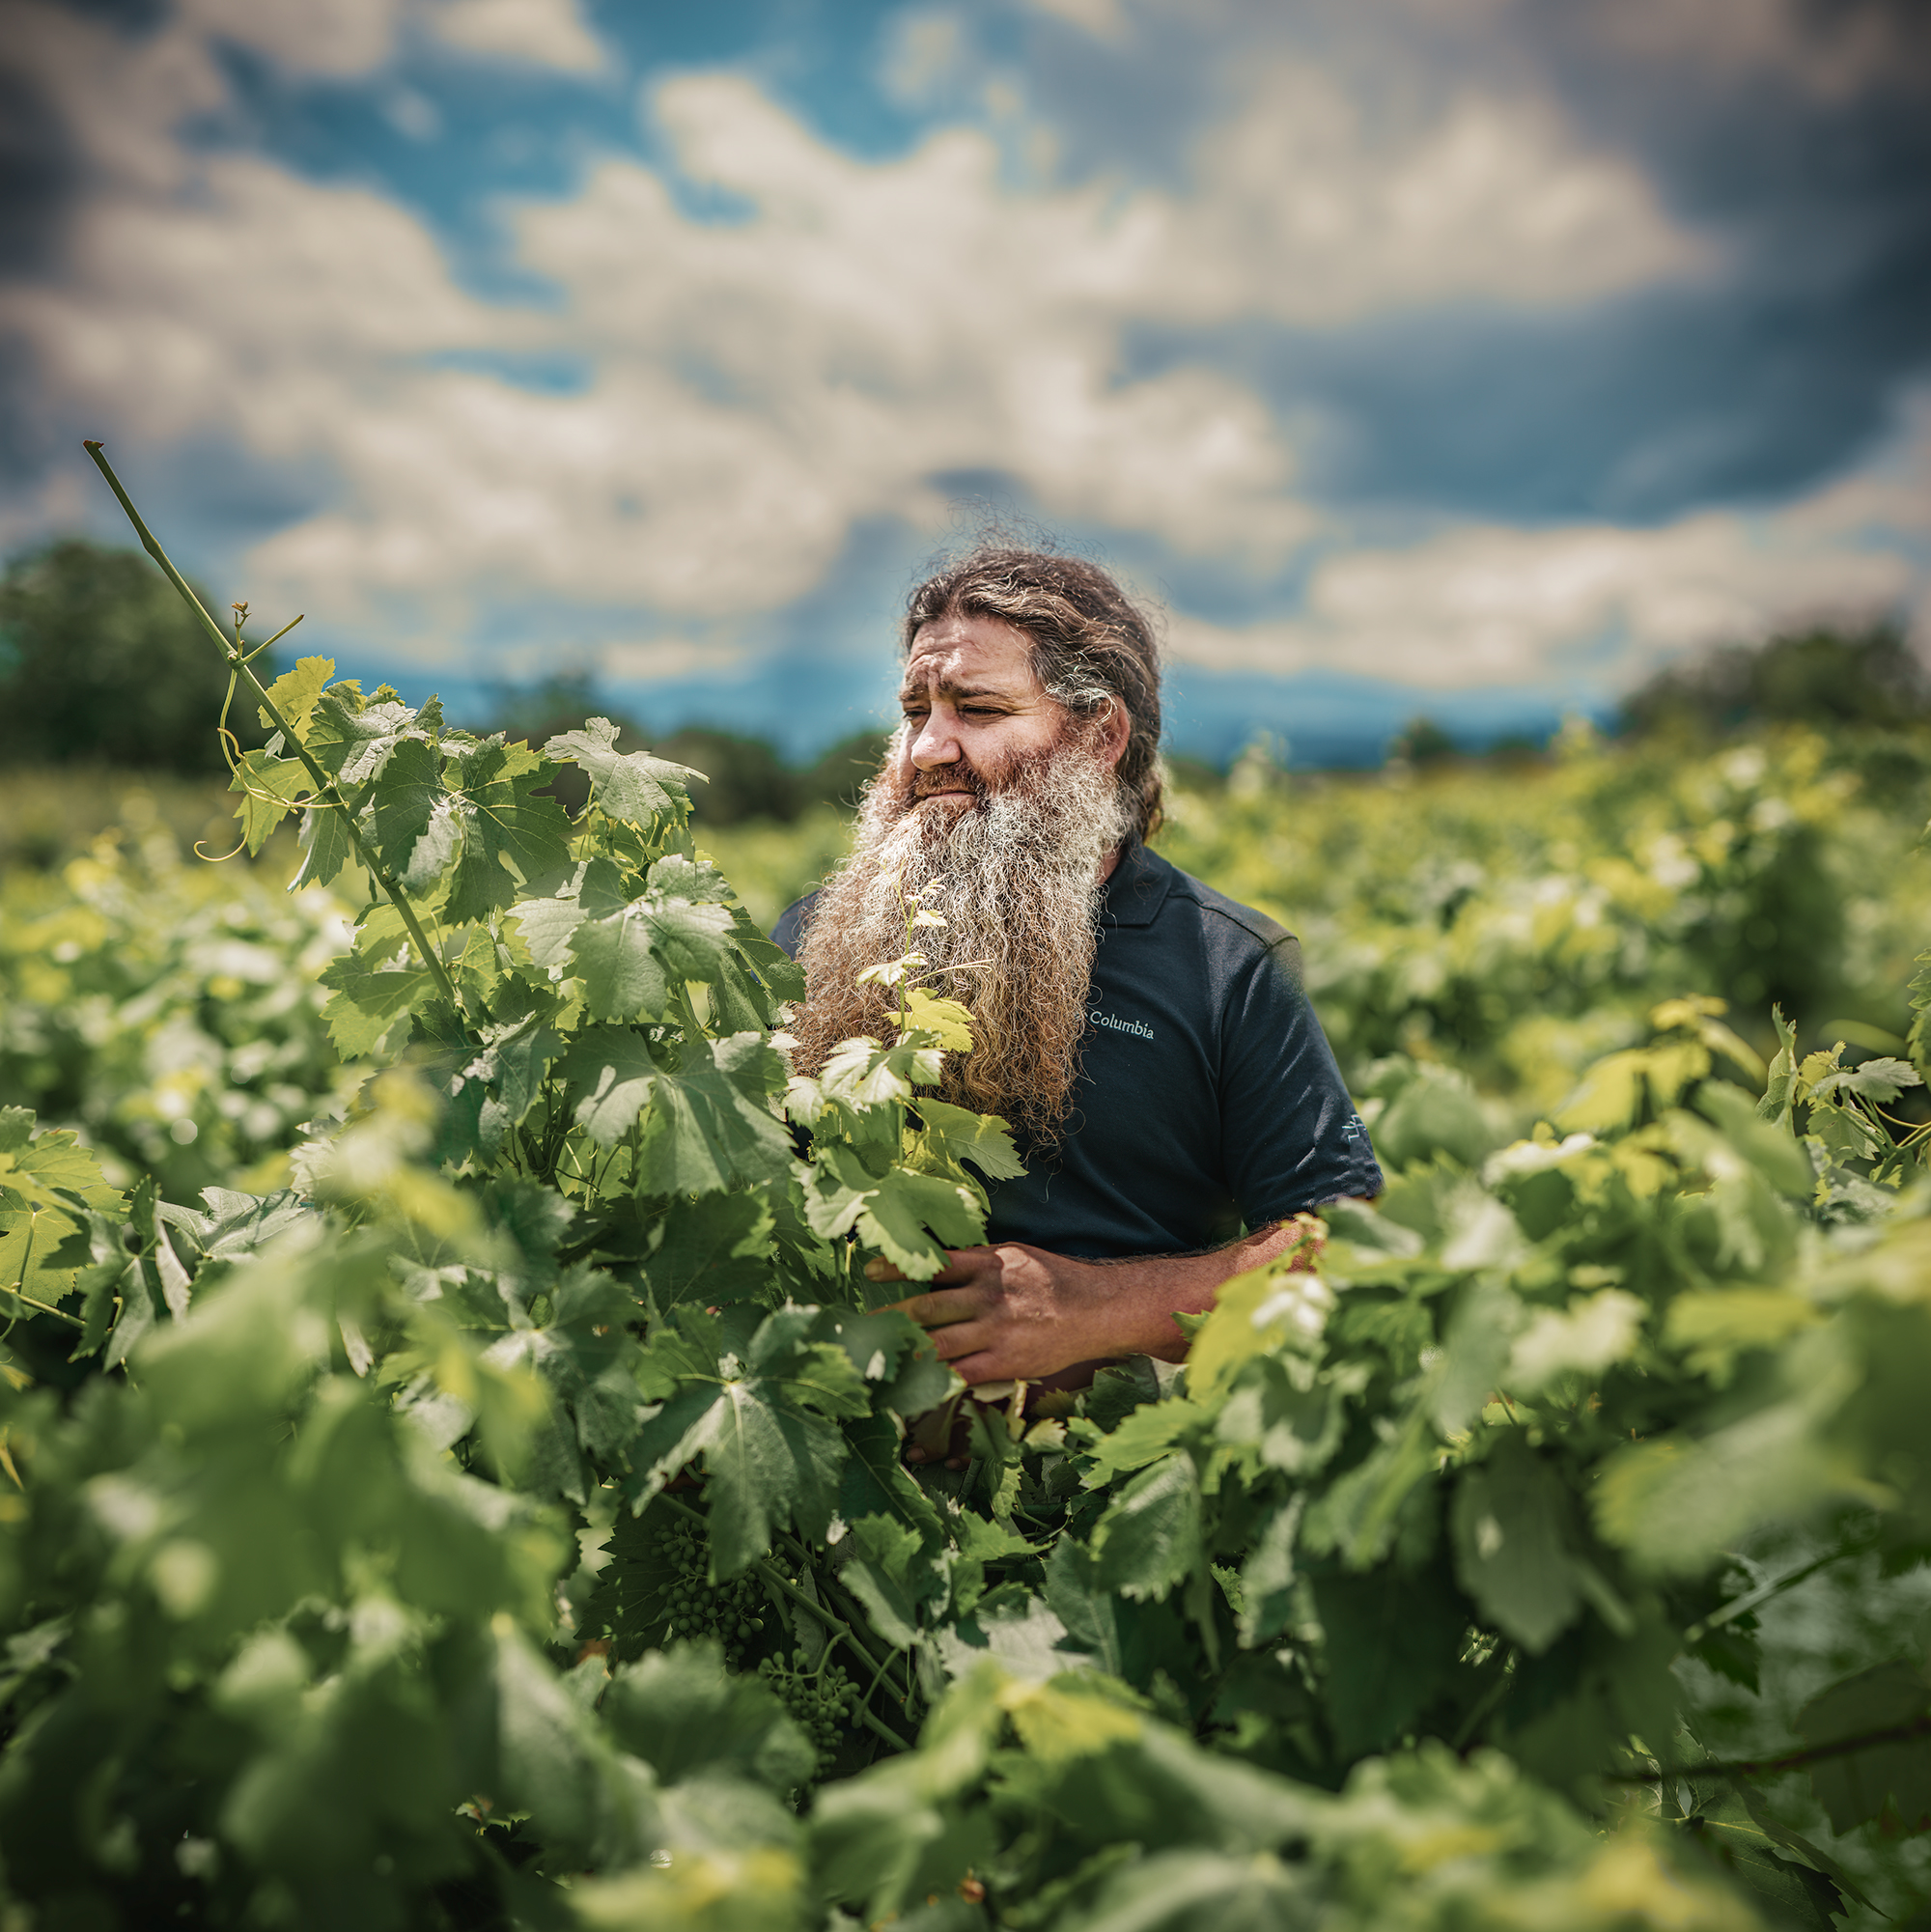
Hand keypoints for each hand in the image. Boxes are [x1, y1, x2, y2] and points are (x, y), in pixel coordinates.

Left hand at [866, 1242, 1099, 1386]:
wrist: (1097, 1310)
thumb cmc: (1052, 1280)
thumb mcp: (1014, 1256)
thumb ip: (975, 1263)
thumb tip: (932, 1265)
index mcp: (988, 1264)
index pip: (934, 1264)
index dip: (899, 1268)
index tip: (869, 1270)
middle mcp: (988, 1296)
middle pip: (927, 1307)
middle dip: (890, 1317)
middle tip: (859, 1324)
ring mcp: (995, 1331)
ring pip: (937, 1343)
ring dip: (903, 1350)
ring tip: (874, 1355)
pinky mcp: (1004, 1361)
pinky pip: (959, 1373)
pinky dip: (933, 1379)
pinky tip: (910, 1382)